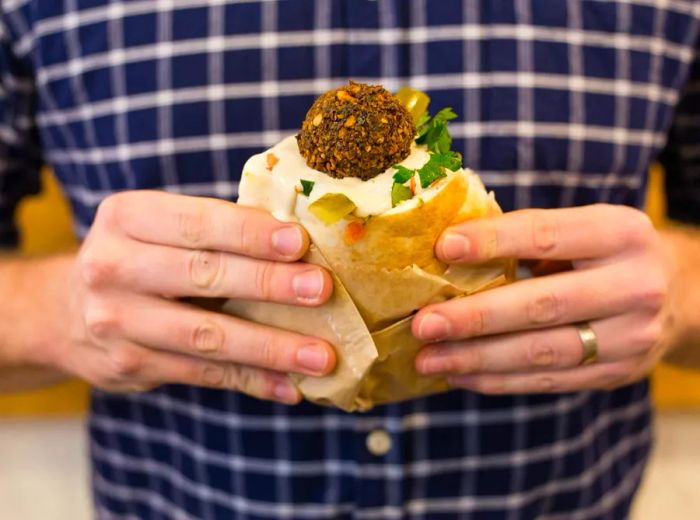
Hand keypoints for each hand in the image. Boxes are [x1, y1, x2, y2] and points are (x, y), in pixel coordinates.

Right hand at [44, 191, 334, 402]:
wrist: (64, 311)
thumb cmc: (138, 257)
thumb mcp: (156, 226)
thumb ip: (213, 231)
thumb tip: (300, 245)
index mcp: (127, 217)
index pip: (198, 223)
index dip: (250, 233)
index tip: (299, 242)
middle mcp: (113, 267)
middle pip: (204, 276)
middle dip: (269, 284)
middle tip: (322, 290)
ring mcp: (117, 321)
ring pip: (206, 336)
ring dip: (270, 347)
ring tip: (321, 355)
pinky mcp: (130, 365)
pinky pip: (202, 375)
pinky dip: (251, 380)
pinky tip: (290, 385)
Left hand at [413, 204, 671, 393]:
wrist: (680, 294)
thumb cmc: (607, 253)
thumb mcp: (584, 229)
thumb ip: (529, 237)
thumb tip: (447, 251)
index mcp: (619, 233)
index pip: (547, 235)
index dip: (493, 242)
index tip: (443, 248)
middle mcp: (632, 285)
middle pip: (542, 305)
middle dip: (476, 318)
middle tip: (424, 324)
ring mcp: (629, 336)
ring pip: (542, 353)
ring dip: (477, 359)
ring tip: (428, 359)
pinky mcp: (616, 373)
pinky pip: (549, 382)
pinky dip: (498, 380)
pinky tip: (460, 375)